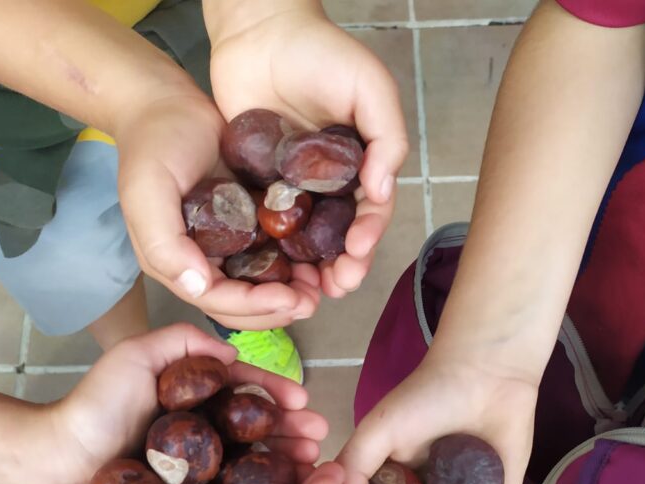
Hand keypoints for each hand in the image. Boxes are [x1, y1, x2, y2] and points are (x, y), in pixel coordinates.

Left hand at [41, 322, 327, 483]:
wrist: (56, 462)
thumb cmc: (93, 408)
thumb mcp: (136, 356)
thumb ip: (182, 342)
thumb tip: (232, 352)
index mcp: (191, 400)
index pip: (244, 392)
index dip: (277, 393)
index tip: (304, 400)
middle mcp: (199, 434)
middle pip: (256, 429)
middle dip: (292, 429)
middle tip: (319, 437)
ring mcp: (195, 471)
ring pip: (251, 462)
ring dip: (286, 459)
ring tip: (312, 461)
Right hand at [114, 91, 320, 327]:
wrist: (168, 103)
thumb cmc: (154, 144)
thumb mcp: (147, 192)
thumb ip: (164, 243)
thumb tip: (196, 287)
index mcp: (177, 263)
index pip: (219, 300)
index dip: (255, 307)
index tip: (291, 301)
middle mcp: (205, 261)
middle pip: (244, 302)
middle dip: (279, 307)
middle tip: (314, 301)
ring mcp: (230, 242)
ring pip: (263, 282)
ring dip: (292, 289)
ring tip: (323, 285)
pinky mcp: (251, 220)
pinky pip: (275, 248)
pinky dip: (297, 259)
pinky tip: (322, 255)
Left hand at [206, 0, 408, 297]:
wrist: (260, 31)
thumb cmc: (322, 53)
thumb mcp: (370, 87)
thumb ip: (387, 136)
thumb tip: (383, 190)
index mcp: (361, 164)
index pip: (371, 211)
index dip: (368, 237)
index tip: (358, 254)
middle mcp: (329, 182)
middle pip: (340, 236)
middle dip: (343, 266)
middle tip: (336, 287)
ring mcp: (292, 185)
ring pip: (304, 240)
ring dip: (310, 269)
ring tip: (308, 292)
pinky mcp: (258, 183)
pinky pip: (266, 223)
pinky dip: (271, 251)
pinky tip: (269, 270)